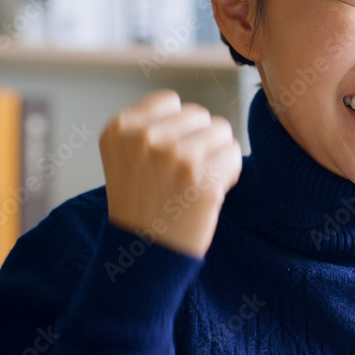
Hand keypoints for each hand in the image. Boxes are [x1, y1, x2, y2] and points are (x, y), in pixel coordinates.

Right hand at [99, 89, 242, 257]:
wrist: (143, 253)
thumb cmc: (141, 202)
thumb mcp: (126, 154)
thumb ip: (151, 126)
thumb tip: (197, 113)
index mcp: (120, 128)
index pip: (170, 101)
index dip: (177, 127)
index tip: (166, 154)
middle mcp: (145, 138)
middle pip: (199, 115)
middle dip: (199, 140)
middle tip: (182, 174)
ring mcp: (175, 157)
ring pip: (222, 130)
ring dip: (217, 155)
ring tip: (196, 181)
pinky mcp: (203, 179)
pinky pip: (234, 154)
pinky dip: (228, 172)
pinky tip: (209, 192)